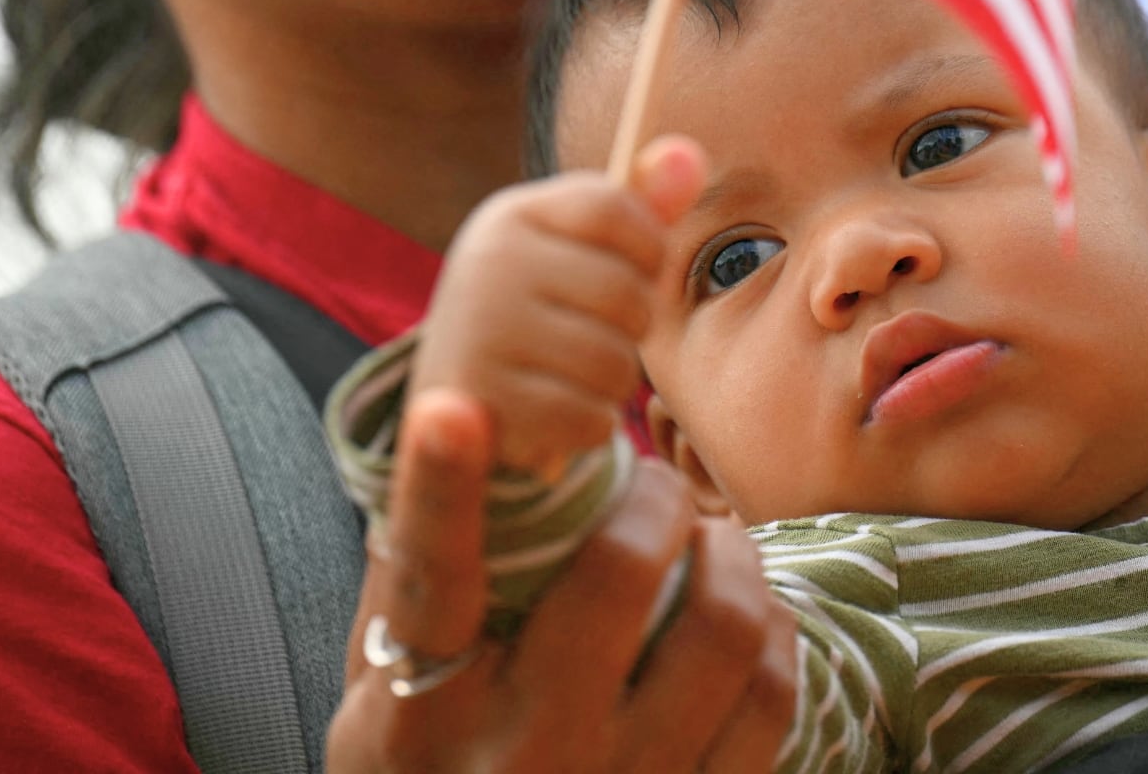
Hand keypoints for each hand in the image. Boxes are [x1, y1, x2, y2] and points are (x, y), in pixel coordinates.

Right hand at [326, 390, 797, 773]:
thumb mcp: (373, 707)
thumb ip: (398, 589)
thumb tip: (431, 441)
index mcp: (426, 712)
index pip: (432, 583)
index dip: (442, 490)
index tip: (452, 407)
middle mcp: (525, 750)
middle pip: (615, 580)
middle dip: (653, 499)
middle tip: (651, 481)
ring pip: (721, 632)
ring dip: (730, 556)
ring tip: (711, 537)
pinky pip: (771, 700)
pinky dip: (773, 631)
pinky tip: (751, 612)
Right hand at [413, 137, 706, 474]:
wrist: (448, 403)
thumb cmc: (539, 311)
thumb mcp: (579, 250)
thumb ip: (640, 206)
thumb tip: (690, 154)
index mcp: (513, 214)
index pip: (614, 208)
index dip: (647, 249)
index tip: (633, 271)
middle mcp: (490, 261)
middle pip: (626, 292)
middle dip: (632, 327)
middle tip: (594, 335)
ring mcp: (481, 331)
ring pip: (614, 363)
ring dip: (611, 383)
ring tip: (571, 375)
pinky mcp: (483, 403)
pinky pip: (588, 419)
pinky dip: (586, 425)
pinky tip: (553, 414)